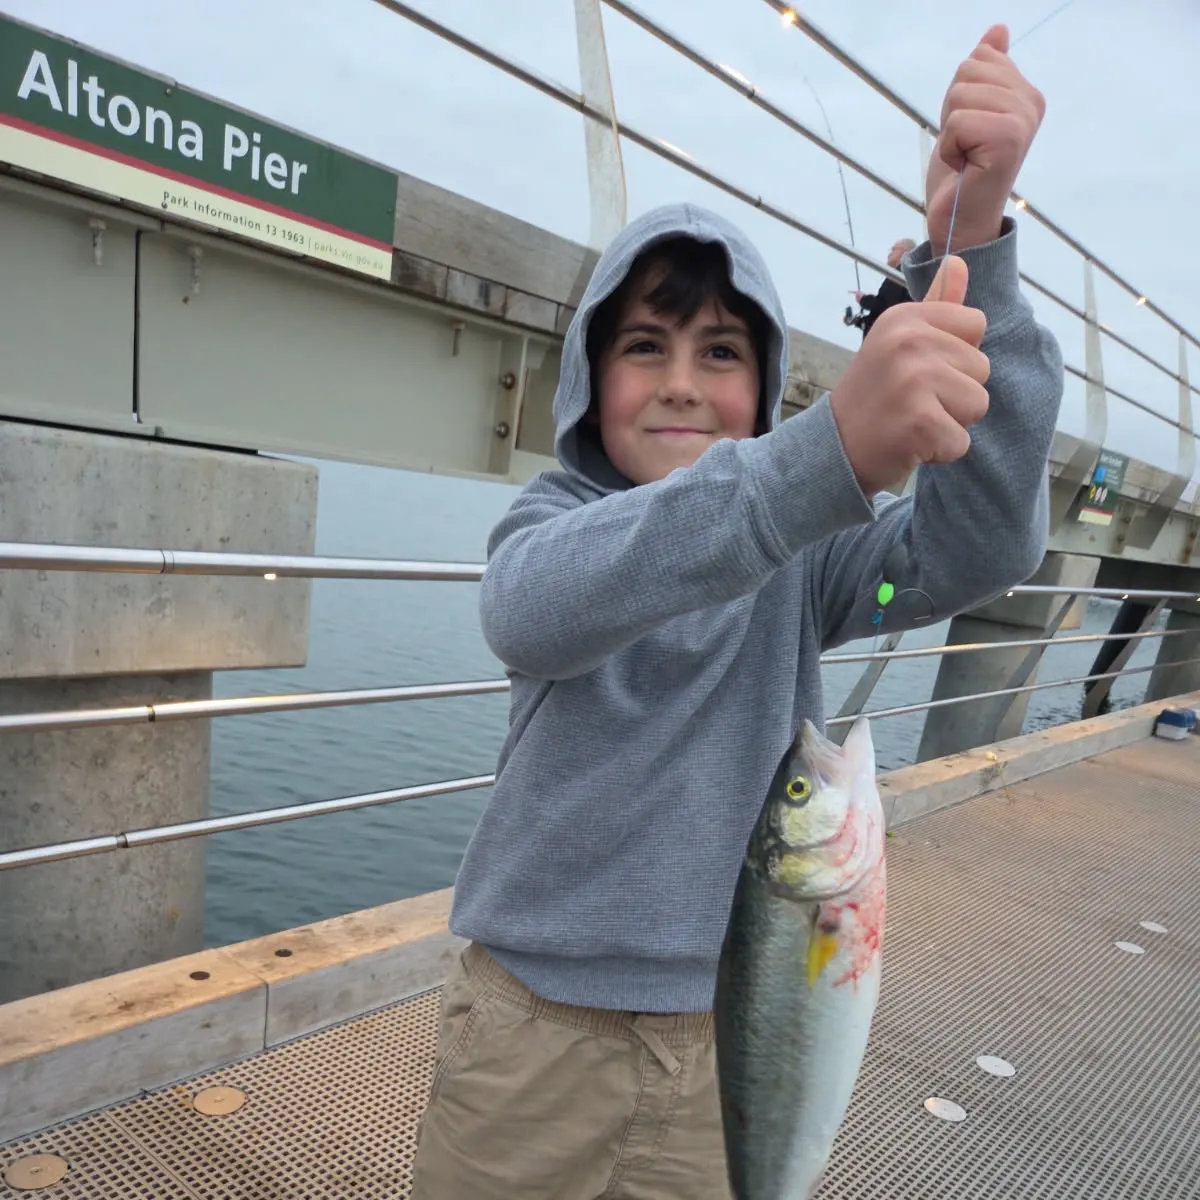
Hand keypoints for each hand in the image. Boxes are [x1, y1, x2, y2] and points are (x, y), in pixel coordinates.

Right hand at [830, 256, 989, 496]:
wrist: (834, 448)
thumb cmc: (874, 394)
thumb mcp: (898, 342)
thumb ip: (937, 306)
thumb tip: (960, 262)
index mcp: (905, 318)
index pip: (976, 324)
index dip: (955, 355)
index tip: (918, 370)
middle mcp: (909, 343)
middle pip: (982, 368)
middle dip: (955, 393)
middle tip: (912, 402)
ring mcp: (914, 382)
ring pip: (978, 404)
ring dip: (951, 422)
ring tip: (913, 421)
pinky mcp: (920, 423)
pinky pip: (961, 441)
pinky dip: (940, 452)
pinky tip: (910, 444)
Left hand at [926, 24, 1045, 252]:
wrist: (960, 222)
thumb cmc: (962, 172)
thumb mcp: (967, 113)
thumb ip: (986, 72)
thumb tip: (998, 30)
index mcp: (1026, 94)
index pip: (979, 59)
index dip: (959, 96)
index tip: (969, 131)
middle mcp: (1031, 104)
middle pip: (969, 71)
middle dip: (953, 110)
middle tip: (965, 146)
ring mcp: (1022, 121)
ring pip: (961, 94)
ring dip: (950, 131)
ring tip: (965, 156)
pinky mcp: (1008, 140)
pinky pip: (958, 121)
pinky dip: (949, 146)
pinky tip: (964, 166)